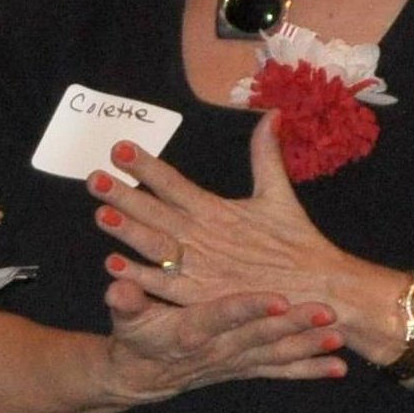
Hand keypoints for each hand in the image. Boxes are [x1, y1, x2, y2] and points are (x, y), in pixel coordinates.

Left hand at [88, 118, 351, 312]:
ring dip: (127, 230)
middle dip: (123, 193)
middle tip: (93, 177)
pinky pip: (165, 285)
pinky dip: (140, 276)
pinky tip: (114, 265)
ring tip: (100, 214)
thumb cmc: (298, 244)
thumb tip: (271, 116)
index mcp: (217, 209)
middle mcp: (204, 235)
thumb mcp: (279, 195)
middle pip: (155, 211)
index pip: (174, 182)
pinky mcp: (201, 296)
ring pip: (155, 246)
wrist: (320, 292)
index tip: (119, 148)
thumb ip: (266, 155)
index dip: (145, 165)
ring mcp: (200, 267)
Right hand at [98, 274, 347, 402]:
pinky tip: (339, 368)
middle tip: (326, 311)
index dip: (251, 308)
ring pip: (277, 353)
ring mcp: (236, 361)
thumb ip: (125, 301)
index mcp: (192, 329)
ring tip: (339, 339)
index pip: (225, 315)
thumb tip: (117, 288)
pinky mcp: (247, 368)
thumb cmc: (135, 336)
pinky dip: (310, 370)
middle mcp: (219, 349)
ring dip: (309, 346)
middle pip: (262, 335)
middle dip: (296, 325)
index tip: (278, 298)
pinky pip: (281, 371)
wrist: (142, 377)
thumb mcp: (124, 317)